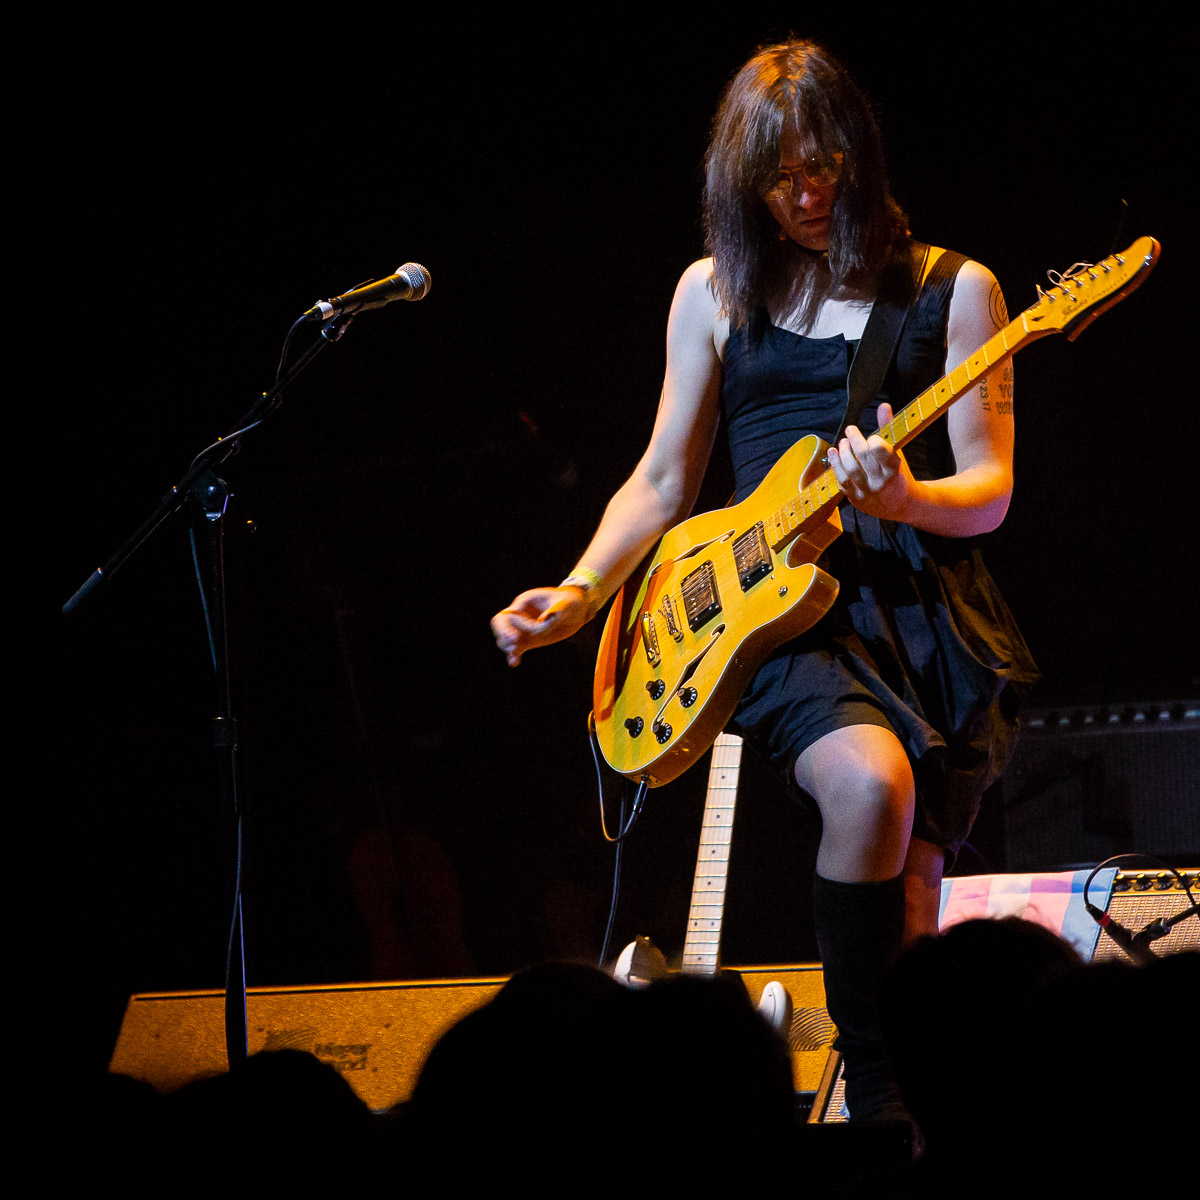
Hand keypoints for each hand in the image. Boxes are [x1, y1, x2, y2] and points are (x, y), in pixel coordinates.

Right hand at [490, 587, 589, 666]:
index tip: (539, 629)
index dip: (523, 625)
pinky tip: (514, 663)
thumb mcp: (566, 604)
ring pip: (505, 637)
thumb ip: (557, 611)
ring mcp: (524, 628)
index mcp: (525, 602)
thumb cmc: (570, 601)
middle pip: (500, 622)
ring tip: (514, 654)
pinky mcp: (529, 640)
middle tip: (513, 642)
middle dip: (503, 632)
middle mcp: (521, 615)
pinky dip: (513, 655)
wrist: (576, 610)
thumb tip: (549, 617)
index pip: (514, 614)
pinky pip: (516, 648)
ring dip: (506, 646)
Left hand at [826, 402, 913, 521]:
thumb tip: (883, 405)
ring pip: (851, 470)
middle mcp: (881, 481)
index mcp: (894, 468)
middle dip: (855, 440)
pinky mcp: (856, 499)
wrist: (900, 506)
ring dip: (843, 453)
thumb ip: (888, 429)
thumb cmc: (897, 474)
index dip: (874, 442)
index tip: (871, 437)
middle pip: (864, 457)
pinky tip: (833, 454)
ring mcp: (867, 491)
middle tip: (850, 430)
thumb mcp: (897, 453)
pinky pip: (843, 482)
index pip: (883, 452)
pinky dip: (836, 467)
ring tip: (842, 443)